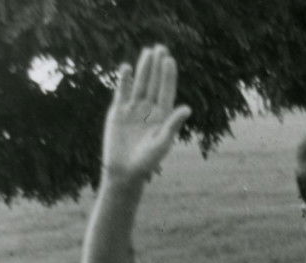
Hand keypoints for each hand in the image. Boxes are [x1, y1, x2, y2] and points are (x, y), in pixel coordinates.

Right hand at [101, 45, 191, 182]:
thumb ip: (173, 124)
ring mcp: (133, 109)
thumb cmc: (147, 161)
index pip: (166, 91)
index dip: (168, 76)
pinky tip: (127, 68)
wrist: (125, 171)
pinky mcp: (118, 112)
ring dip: (143, 69)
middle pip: (154, 83)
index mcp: (163, 116)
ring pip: (140, 84)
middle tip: (160, 47)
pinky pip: (122, 93)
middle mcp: (149, 109)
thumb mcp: (162, 142)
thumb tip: (187, 108)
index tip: (170, 60)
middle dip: (157, 66)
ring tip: (147, 51)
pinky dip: (124, 81)